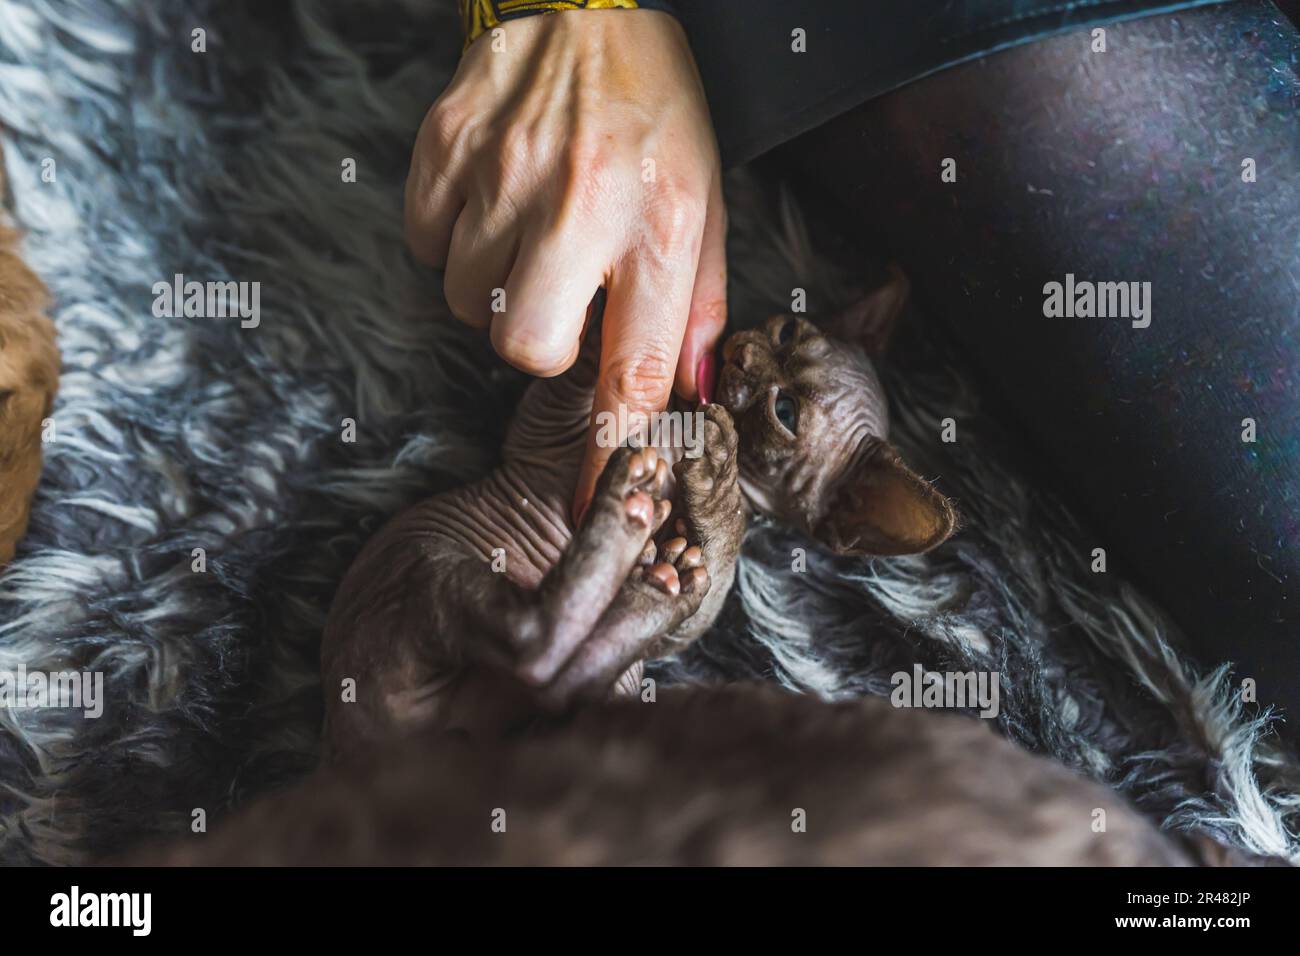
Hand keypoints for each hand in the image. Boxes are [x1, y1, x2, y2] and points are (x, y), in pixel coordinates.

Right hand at [404, 10, 725, 521]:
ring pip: (466, 301)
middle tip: (559, 293)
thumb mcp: (704, 204)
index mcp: (661, 226)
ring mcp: (503, 173)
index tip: (591, 505)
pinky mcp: (444, 146)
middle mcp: (580, 204)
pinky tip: (492, 200)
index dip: (607, 450)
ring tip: (529, 230)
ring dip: (496, 286)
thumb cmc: (656, 110)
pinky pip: (426, 243)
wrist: (587, 1)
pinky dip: (454, 238)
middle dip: (539, 342)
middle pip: (524, 347)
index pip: (632, 371)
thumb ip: (697, 308)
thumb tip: (688, 395)